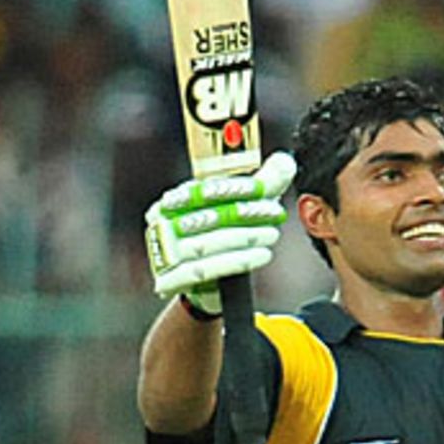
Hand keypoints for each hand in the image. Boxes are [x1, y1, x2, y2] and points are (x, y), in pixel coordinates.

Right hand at [144, 151, 295, 313]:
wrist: (200, 282)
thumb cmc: (220, 234)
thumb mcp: (239, 205)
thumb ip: (262, 183)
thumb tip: (284, 162)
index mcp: (171, 202)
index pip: (203, 190)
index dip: (235, 188)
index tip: (263, 188)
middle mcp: (160, 226)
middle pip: (208, 216)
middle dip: (245, 213)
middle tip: (275, 213)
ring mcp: (162, 254)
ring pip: (208, 243)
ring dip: (246, 237)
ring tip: (271, 234)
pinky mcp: (170, 280)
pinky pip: (206, 269)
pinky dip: (238, 260)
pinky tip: (262, 254)